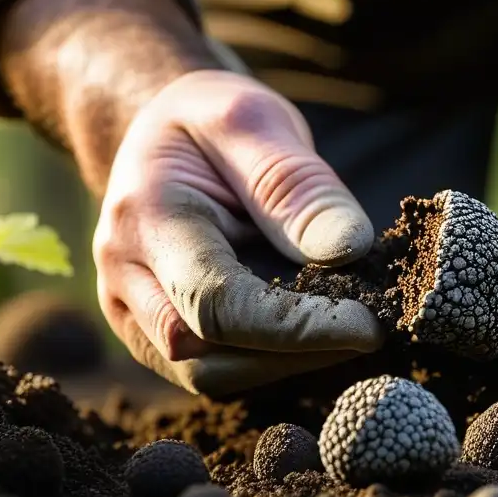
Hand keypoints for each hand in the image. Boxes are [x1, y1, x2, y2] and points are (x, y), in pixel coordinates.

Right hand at [93, 70, 384, 395]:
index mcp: (144, 218)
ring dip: (289, 363)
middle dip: (298, 354)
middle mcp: (124, 278)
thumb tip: (350, 249)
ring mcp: (132, 314)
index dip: (296, 327)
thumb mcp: (252, 120)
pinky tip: (316, 330)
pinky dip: (272, 360)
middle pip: (208, 358)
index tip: (369, 326)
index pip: (217, 303)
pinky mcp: (155, 335)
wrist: (158, 134)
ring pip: (212, 376)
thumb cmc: (208, 121)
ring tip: (349, 325)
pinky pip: (215, 369)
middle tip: (373, 327)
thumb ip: (297, 185)